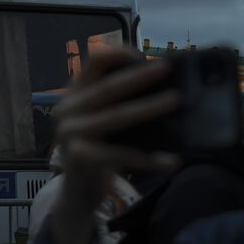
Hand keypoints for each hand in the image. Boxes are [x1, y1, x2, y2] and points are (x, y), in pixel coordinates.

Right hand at [51, 48, 181, 243]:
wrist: (77, 190)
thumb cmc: (96, 148)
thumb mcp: (98, 118)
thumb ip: (116, 100)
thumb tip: (162, 80)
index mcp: (73, 93)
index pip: (93, 62)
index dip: (118, 53)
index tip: (143, 55)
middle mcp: (67, 110)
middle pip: (106, 88)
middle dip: (139, 77)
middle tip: (167, 68)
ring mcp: (71, 134)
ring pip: (116, 117)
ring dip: (149, 108)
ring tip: (175, 100)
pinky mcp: (81, 157)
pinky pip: (122, 154)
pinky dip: (148, 158)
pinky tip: (170, 160)